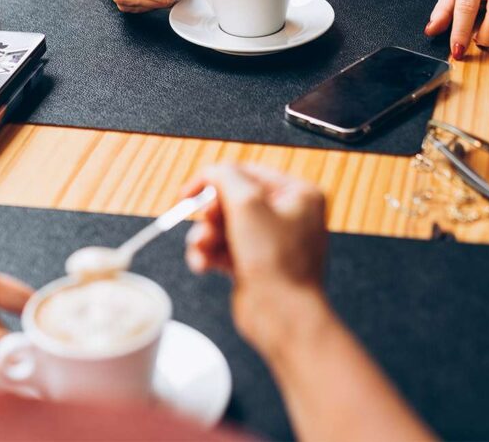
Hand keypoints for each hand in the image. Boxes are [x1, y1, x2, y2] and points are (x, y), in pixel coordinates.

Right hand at [181, 164, 327, 350]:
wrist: (283, 317)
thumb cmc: (278, 263)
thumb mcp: (248, 204)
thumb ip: (225, 177)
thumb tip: (212, 171)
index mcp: (298, 195)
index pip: (248, 173)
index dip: (215, 179)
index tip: (190, 191)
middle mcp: (288, 216)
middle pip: (233, 201)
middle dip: (211, 215)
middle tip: (204, 224)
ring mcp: (272, 243)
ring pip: (225, 227)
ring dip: (206, 236)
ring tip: (201, 248)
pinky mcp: (255, 265)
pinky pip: (224, 250)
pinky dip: (210, 254)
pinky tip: (202, 263)